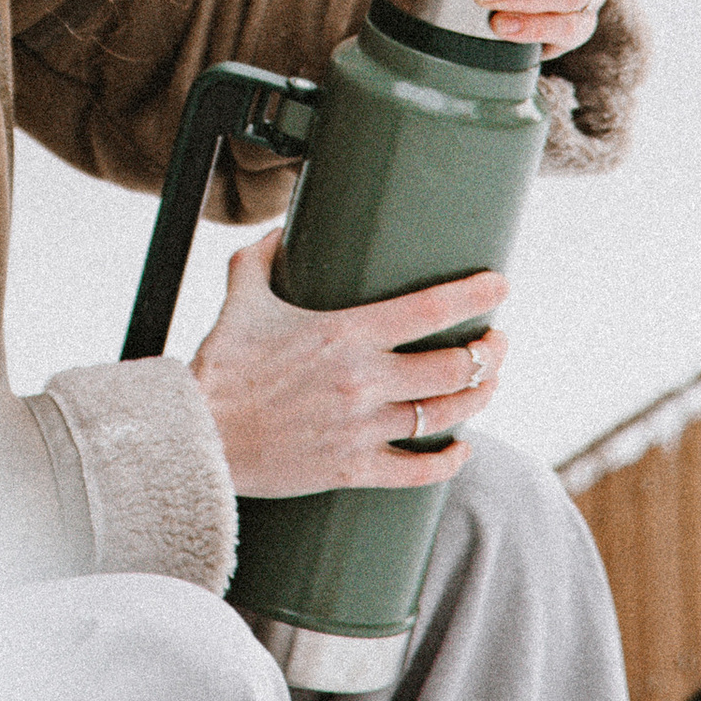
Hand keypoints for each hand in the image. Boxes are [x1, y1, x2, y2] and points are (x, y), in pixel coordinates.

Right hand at [190, 234, 506, 495]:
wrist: (199, 437)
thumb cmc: (221, 366)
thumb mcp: (241, 296)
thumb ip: (263, 257)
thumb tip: (283, 228)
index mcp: (343, 333)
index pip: (427, 310)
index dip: (474, 296)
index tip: (501, 284)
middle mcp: (363, 380)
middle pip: (454, 367)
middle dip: (489, 352)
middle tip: (499, 341)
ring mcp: (363, 428)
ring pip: (445, 415)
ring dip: (479, 398)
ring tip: (489, 382)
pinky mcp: (353, 468)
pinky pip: (419, 471)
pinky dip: (449, 460)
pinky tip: (461, 447)